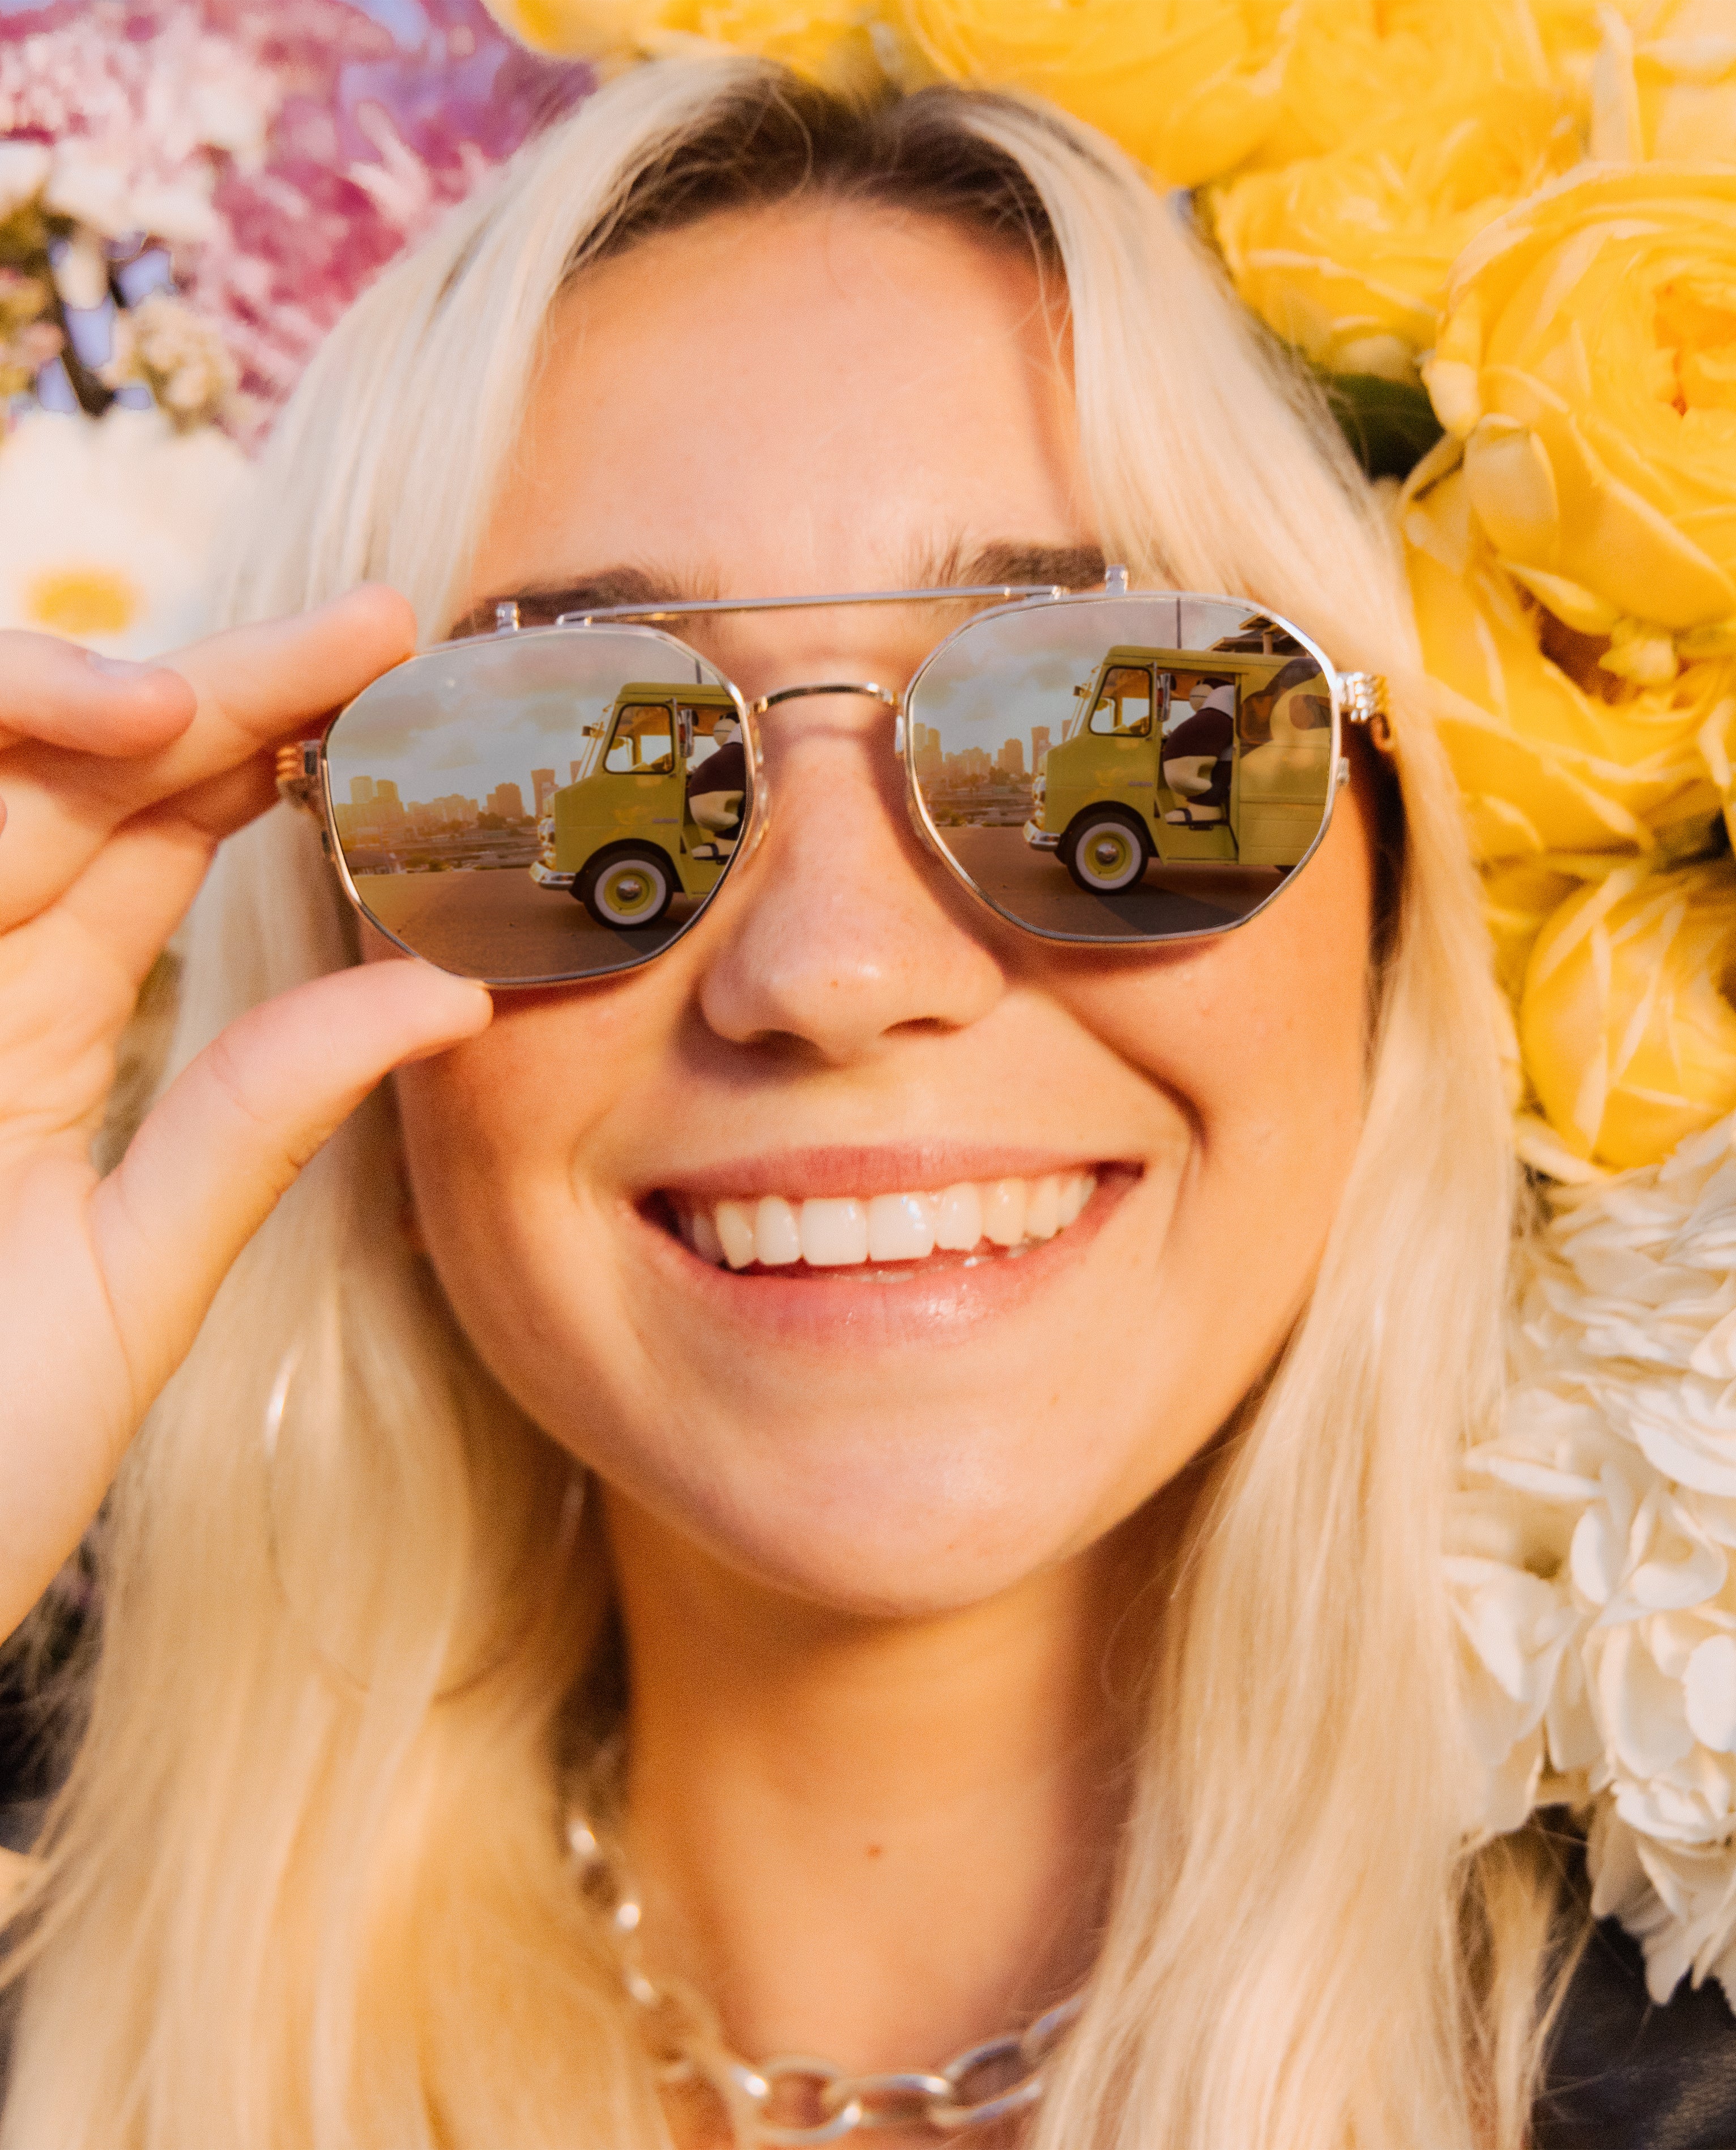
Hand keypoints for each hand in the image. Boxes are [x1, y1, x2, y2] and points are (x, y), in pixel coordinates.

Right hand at [0, 589, 491, 1641]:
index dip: (259, 729)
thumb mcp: (139, 1273)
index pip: (143, 827)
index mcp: (27, 1028)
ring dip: (40, 710)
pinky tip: (74, 743)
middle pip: (58, 775)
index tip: (401, 665)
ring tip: (196, 704)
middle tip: (367, 632)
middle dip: (198, 684)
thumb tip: (449, 984)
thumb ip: (259, 1114)